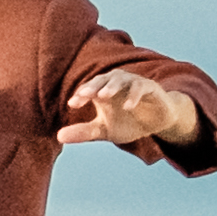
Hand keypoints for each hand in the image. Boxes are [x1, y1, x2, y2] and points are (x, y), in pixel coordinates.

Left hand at [62, 69, 200, 155]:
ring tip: (103, 96)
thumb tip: (59, 136)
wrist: (157, 123)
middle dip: (93, 86)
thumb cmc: (128, 123)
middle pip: (102, 80)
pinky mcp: (150, 87)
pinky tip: (128, 107)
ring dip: (112, 86)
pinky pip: (141, 87)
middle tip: (84, 95)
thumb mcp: (104, 130)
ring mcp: (133, 83)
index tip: (72, 104)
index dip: (80, 95)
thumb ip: (84, 132)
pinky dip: (134, 95)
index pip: (88, 89)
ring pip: (121, 79)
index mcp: (102, 91)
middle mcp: (116, 83)